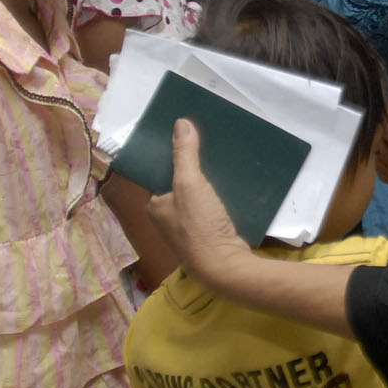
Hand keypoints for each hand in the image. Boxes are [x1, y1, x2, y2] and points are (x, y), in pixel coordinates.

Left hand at [148, 119, 252, 290]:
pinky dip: (219, 197)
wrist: (223, 265)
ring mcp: (187, 229)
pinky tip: (232, 184)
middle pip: (180, 184)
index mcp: (155, 205)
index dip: (171, 156)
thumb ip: (184, 153)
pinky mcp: (207, 235)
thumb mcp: (189, 183)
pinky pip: (211, 208)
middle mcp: (167, 218)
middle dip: (193, 167)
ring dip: (208, 181)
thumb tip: (180, 122)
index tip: (187, 137)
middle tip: (209, 144)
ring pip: (197, 196)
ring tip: (222, 159)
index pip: (159, 174)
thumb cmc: (198, 225)